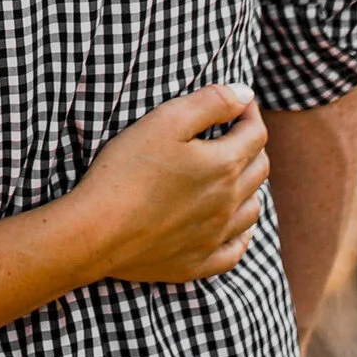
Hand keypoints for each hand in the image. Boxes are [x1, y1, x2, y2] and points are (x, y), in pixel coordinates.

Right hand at [75, 83, 269, 287]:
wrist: (97, 231)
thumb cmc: (126, 170)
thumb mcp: (165, 122)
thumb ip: (210, 103)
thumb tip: (244, 94)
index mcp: (224, 166)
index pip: (255, 134)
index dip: (249, 113)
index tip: (239, 104)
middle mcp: (228, 203)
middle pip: (259, 170)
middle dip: (252, 146)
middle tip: (235, 134)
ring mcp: (215, 236)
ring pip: (252, 209)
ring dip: (250, 188)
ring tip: (236, 176)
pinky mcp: (197, 262)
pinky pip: (234, 250)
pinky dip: (241, 234)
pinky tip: (235, 226)